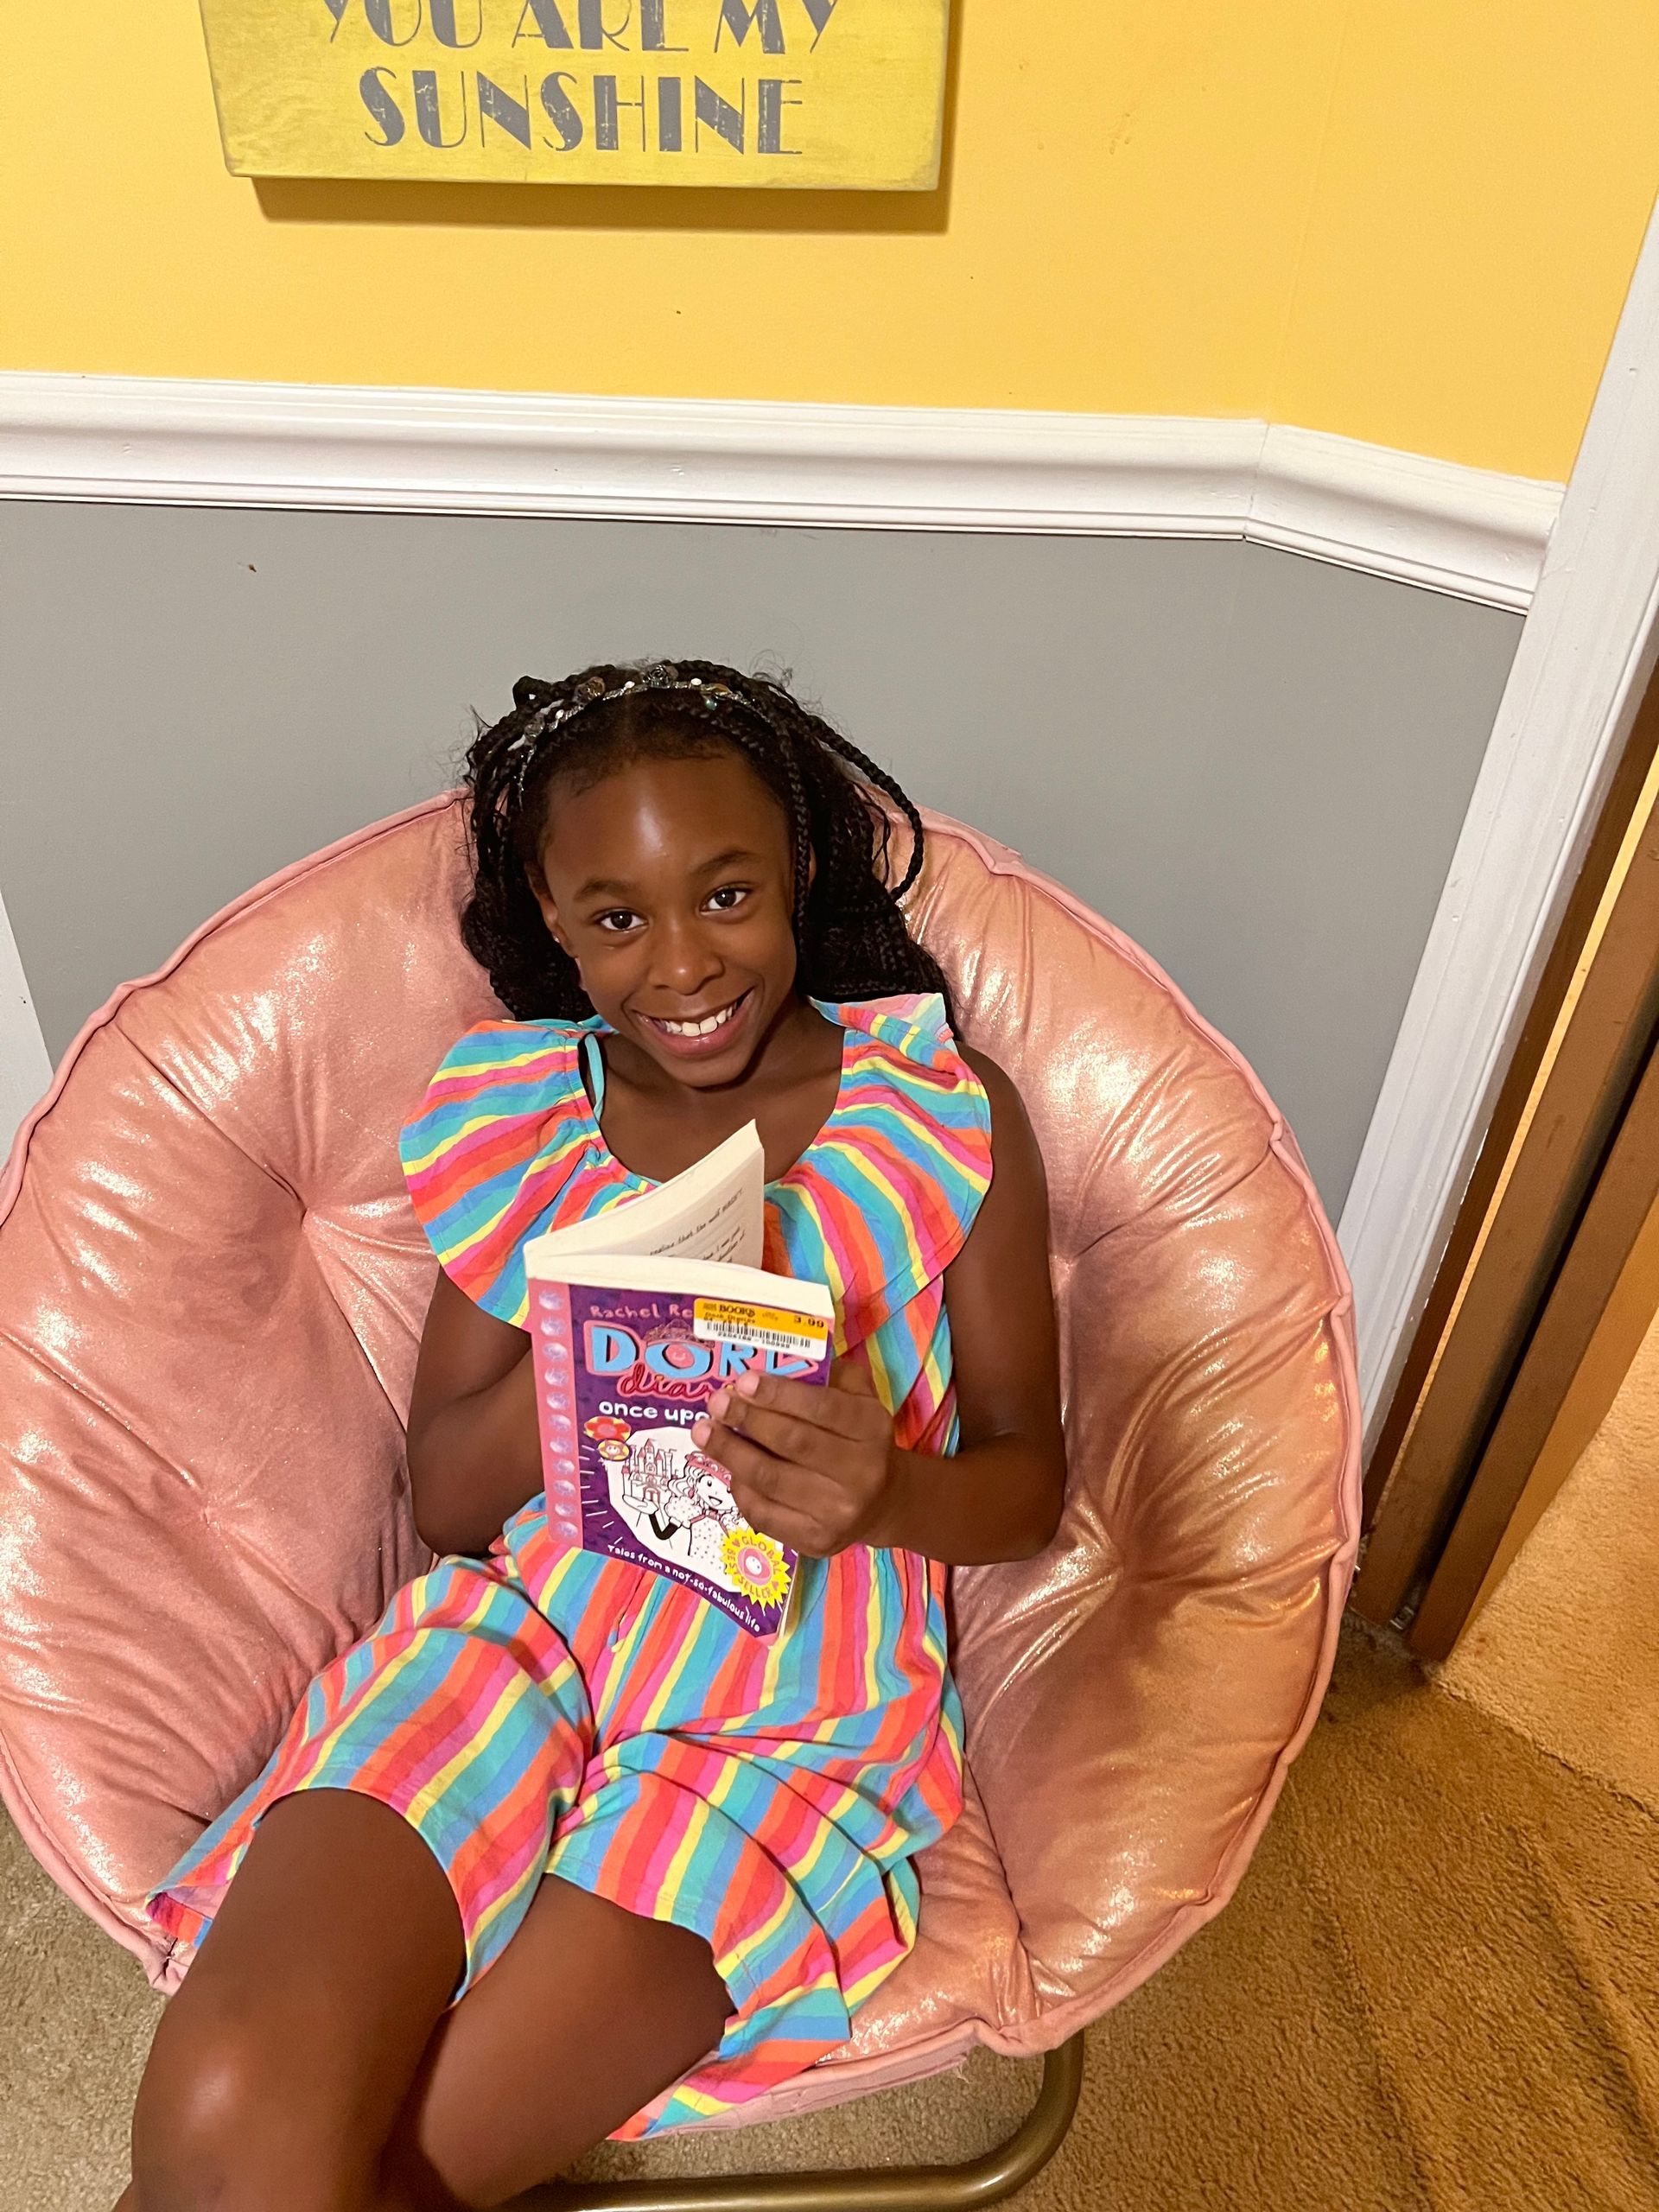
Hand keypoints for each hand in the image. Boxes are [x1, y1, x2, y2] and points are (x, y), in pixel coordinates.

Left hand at [690, 1359, 902, 1557]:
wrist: (881, 1502)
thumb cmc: (859, 1438)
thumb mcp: (860, 1397)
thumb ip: (829, 1374)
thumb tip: (778, 1357)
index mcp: (872, 1428)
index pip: (823, 1408)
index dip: (779, 1395)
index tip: (742, 1381)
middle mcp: (861, 1472)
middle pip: (792, 1443)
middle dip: (747, 1419)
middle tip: (716, 1402)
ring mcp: (838, 1512)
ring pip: (771, 1479)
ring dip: (730, 1453)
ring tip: (703, 1432)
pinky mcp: (816, 1540)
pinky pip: (764, 1514)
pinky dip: (740, 1489)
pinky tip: (727, 1469)